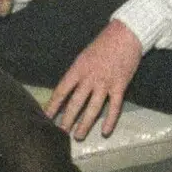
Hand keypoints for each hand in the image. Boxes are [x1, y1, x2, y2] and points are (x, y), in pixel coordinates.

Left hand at [44, 19, 143, 140]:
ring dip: (85, 124)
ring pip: (93, 108)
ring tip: (77, 136)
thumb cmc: (103, 44)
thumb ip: (76, 74)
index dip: (53, 105)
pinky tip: (105, 132)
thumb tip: (67, 90)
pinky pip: (114, 107)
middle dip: (67, 119)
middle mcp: (89, 78)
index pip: (61, 90)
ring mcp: (105, 83)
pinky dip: (110, 121)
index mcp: (77, 69)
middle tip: (60, 133)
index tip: (45, 116)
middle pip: (75, 103)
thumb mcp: (83, 57)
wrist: (126, 34)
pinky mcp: (120, 86)